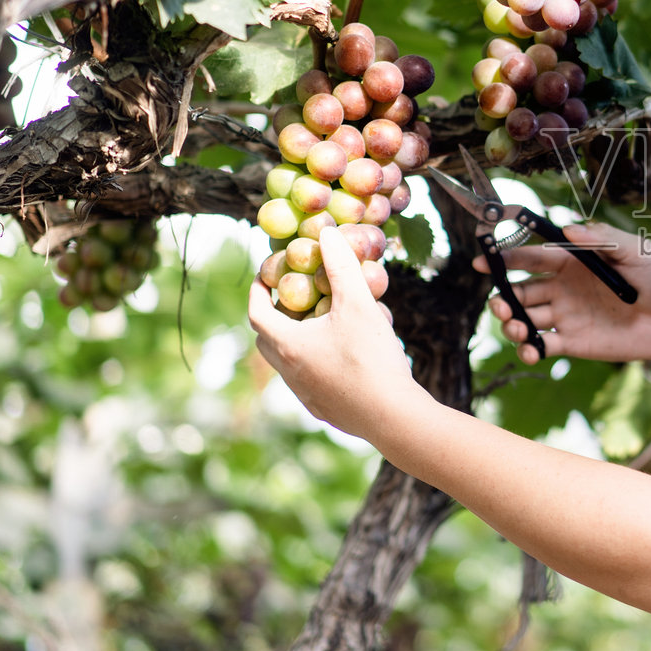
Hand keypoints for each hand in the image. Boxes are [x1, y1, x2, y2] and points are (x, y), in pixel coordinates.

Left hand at [248, 227, 425, 442]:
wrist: (393, 417)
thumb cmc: (370, 358)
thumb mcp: (357, 305)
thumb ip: (341, 267)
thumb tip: (327, 234)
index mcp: (288, 345)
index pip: (256, 314)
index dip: (257, 292)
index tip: (264, 277)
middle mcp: (289, 372)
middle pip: (267, 341)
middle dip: (273, 317)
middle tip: (289, 299)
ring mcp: (306, 395)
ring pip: (288, 362)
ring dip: (295, 340)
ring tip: (319, 324)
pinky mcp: (325, 409)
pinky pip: (310, 380)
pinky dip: (315, 361)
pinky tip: (341, 356)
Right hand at [478, 221, 650, 366]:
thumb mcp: (637, 250)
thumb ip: (603, 239)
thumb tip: (568, 227)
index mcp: (572, 262)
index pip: (532, 258)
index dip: (506, 257)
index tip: (484, 260)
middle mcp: (563, 288)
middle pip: (520, 290)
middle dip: (503, 297)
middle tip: (502, 305)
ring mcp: (566, 316)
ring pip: (524, 319)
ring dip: (511, 324)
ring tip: (518, 328)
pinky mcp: (573, 343)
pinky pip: (541, 346)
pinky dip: (528, 349)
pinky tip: (531, 350)